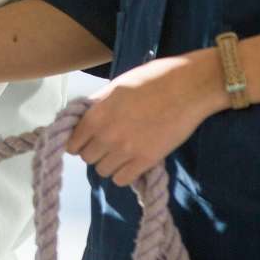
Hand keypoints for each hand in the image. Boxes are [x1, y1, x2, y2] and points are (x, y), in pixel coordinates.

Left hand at [65, 49, 227, 186]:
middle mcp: (107, 136)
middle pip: (87, 158)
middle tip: (107, 143)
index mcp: (96, 115)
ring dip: (109, 163)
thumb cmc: (152, 79)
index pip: (73, 143)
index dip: (79, 141)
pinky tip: (132, 162)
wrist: (187, 88)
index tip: (87, 140)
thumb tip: (85, 115)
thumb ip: (98, 104)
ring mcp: (126, 151)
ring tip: (122, 152)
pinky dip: (124, 173)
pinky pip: (122, 180)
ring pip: (103, 171)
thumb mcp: (116, 86)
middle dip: (94, 151)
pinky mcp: (146, 161)